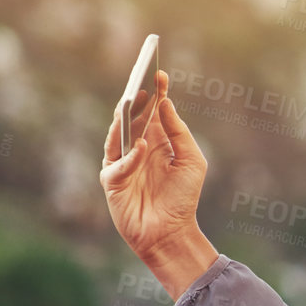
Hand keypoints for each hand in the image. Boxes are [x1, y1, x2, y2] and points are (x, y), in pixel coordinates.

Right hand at [100, 68, 216, 299]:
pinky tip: (140, 147)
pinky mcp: (112, 181)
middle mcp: (137, 148)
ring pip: (117, 134)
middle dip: (136, 98)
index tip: (160, 73)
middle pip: (132, 117)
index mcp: (157, 141)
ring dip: (125, 118)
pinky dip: (129, 157)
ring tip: (134, 101)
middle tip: (142, 80)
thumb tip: (166, 104)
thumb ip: (180, 133)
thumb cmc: (183, 198)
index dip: (156, 91)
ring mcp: (122, 163)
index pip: (154, 111)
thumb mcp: (192, 162)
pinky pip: (118, 164)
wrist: (172, 232)